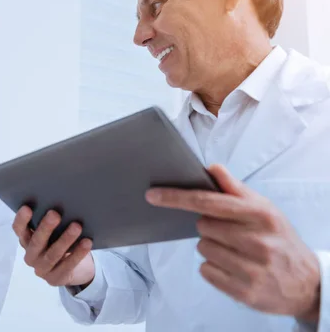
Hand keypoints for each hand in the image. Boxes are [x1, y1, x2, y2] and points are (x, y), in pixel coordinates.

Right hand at [12, 206, 93, 286]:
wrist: (75, 269)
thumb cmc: (60, 242)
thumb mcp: (53, 232)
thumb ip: (51, 222)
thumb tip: (62, 203)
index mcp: (26, 240)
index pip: (19, 230)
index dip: (21, 220)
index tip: (27, 207)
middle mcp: (31, 255)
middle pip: (36, 242)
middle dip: (45, 228)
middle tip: (55, 214)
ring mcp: (42, 269)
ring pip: (53, 254)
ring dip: (65, 239)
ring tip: (77, 227)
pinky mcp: (55, 279)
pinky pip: (67, 266)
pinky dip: (78, 254)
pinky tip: (87, 242)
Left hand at [146, 164, 320, 321]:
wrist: (307, 283)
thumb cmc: (279, 239)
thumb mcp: (264, 209)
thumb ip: (235, 189)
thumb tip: (211, 167)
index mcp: (260, 214)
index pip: (208, 202)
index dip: (177, 198)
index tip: (152, 195)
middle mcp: (258, 240)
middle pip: (202, 226)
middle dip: (209, 227)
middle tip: (230, 233)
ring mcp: (252, 268)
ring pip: (203, 248)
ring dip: (212, 248)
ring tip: (236, 252)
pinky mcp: (245, 291)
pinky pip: (206, 271)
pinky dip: (213, 268)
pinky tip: (234, 268)